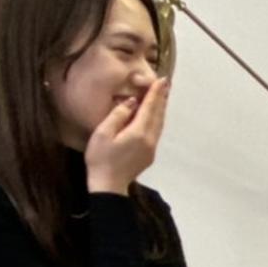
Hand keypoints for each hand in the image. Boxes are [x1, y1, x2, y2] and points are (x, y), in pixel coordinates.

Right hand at [86, 77, 169, 192]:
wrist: (108, 186)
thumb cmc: (101, 159)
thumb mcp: (103, 133)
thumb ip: (118, 115)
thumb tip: (132, 102)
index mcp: (138, 133)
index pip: (149, 108)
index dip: (156, 93)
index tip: (162, 80)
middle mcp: (150, 140)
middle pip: (158, 115)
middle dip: (162, 99)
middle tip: (166, 84)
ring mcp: (151, 149)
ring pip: (159, 124)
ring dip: (161, 109)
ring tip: (163, 96)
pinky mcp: (149, 155)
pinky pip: (156, 132)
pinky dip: (157, 120)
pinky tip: (155, 116)